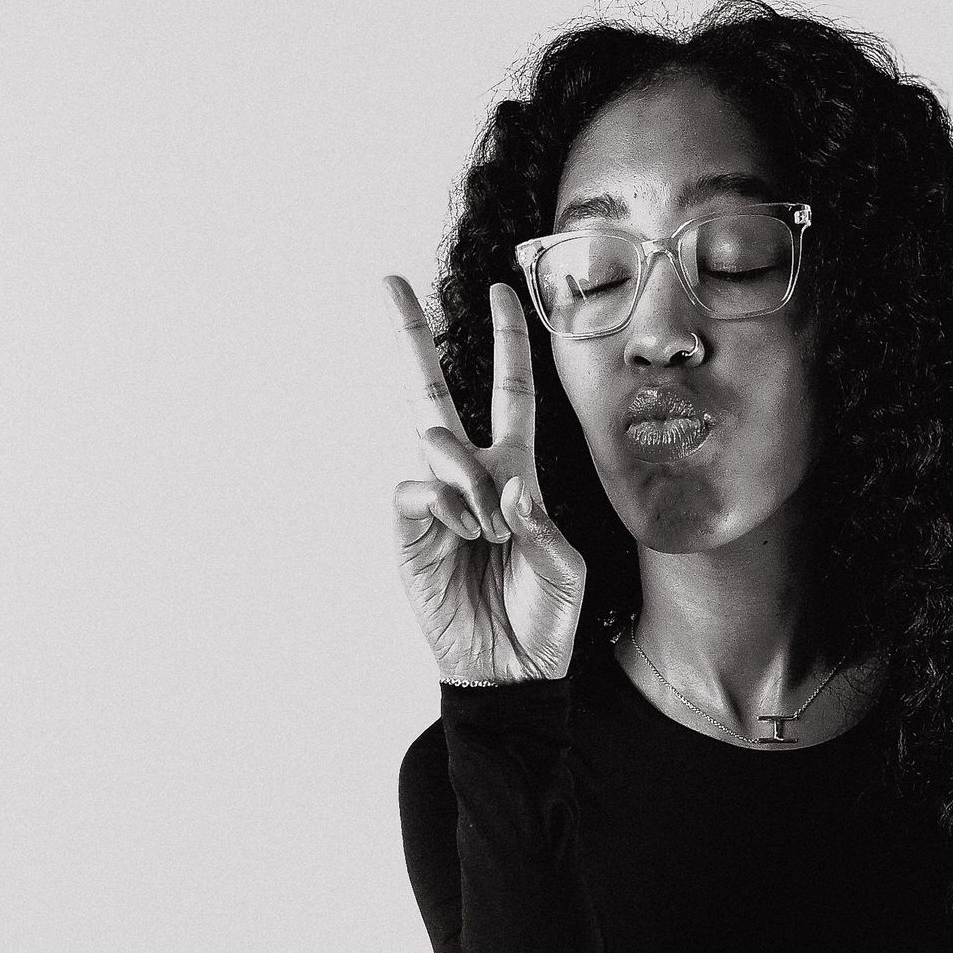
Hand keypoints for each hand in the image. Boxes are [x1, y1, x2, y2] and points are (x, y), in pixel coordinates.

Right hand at [383, 275, 586, 686]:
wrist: (511, 670)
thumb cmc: (543, 618)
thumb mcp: (565, 568)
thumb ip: (542, 522)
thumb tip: (507, 487)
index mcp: (517, 473)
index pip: (510, 394)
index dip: (508, 344)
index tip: (501, 291)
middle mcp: (471, 477)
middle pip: (433, 392)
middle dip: (409, 337)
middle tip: (387, 282)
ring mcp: (434, 501)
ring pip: (432, 440)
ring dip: (468, 477)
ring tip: (489, 530)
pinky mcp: (408, 529)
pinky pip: (416, 487)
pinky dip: (447, 504)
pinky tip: (466, 535)